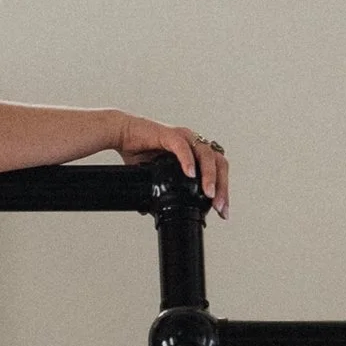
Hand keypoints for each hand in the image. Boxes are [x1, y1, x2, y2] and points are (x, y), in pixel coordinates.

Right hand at [114, 117, 228, 215]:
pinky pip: (182, 146)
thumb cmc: (138, 150)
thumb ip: (162, 190)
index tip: (222, 211)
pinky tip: (190, 174)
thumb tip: (155, 212)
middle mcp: (193, 143)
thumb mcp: (157, 176)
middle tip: (219, 206)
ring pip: (206, 154)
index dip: (223, 191)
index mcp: (195, 153)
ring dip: (210, 175)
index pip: (218, 171)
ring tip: (209, 193)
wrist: (121, 134)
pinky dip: (188, 160)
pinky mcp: (168, 134)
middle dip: (222, 186)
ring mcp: (183, 137)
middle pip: (219, 163)